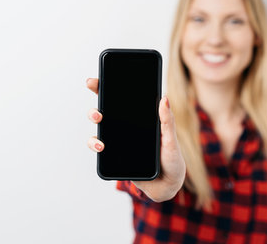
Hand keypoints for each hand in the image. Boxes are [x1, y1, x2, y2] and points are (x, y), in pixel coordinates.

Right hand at [86, 78, 185, 201]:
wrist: (167, 187)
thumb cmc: (172, 161)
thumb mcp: (171, 140)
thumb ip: (168, 121)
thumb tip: (164, 98)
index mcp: (140, 118)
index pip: (122, 99)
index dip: (106, 87)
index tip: (96, 80)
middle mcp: (126, 126)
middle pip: (105, 110)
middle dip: (95, 105)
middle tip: (98, 111)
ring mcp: (118, 141)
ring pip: (99, 128)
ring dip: (94, 125)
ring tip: (100, 124)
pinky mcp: (114, 156)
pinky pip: (99, 148)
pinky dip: (95, 144)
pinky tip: (101, 146)